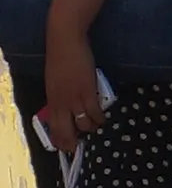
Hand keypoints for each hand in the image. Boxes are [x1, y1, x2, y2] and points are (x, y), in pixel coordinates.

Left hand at [42, 30, 107, 152]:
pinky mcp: (87, 92)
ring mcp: (74, 98)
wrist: (65, 41)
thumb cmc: (60, 58)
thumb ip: (58, 96)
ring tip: (95, 126)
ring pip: (83, 125)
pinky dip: (100, 118)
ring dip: (90, 128)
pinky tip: (102, 117)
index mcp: (52, 99)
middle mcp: (61, 103)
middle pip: (65, 131)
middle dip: (72, 142)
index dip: (59, 139)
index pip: (53, 126)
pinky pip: (95, 113)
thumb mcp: (54, 81)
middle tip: (78, 146)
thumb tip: (65, 107)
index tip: (65, 145)